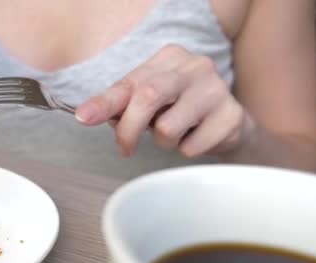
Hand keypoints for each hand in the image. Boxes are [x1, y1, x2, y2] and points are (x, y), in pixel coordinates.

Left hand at [76, 44, 254, 157]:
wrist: (228, 124)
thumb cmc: (181, 109)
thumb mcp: (149, 101)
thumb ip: (120, 105)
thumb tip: (87, 114)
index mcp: (169, 58)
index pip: (130, 83)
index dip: (104, 103)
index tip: (84, 118)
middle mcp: (194, 66)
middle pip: (147, 97)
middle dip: (129, 129)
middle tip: (126, 148)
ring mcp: (216, 89)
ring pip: (168, 127)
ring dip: (164, 142)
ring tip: (175, 134)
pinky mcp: (231, 115)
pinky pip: (192, 146)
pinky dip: (187, 150)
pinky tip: (197, 139)